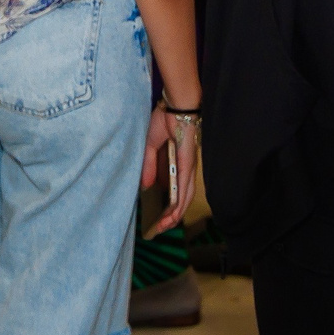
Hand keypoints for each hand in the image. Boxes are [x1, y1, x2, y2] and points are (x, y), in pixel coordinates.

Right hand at [144, 106, 201, 229]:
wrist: (176, 105)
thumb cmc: (164, 120)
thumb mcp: (150, 145)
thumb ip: (149, 166)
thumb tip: (146, 186)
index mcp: (176, 163)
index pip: (175, 189)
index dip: (168, 205)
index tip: (158, 218)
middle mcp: (184, 168)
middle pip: (181, 198)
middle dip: (171, 216)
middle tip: (160, 229)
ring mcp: (187, 167)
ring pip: (184, 197)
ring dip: (176, 213)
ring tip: (165, 227)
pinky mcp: (187, 165)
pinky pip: (184, 188)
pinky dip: (179, 202)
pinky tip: (173, 214)